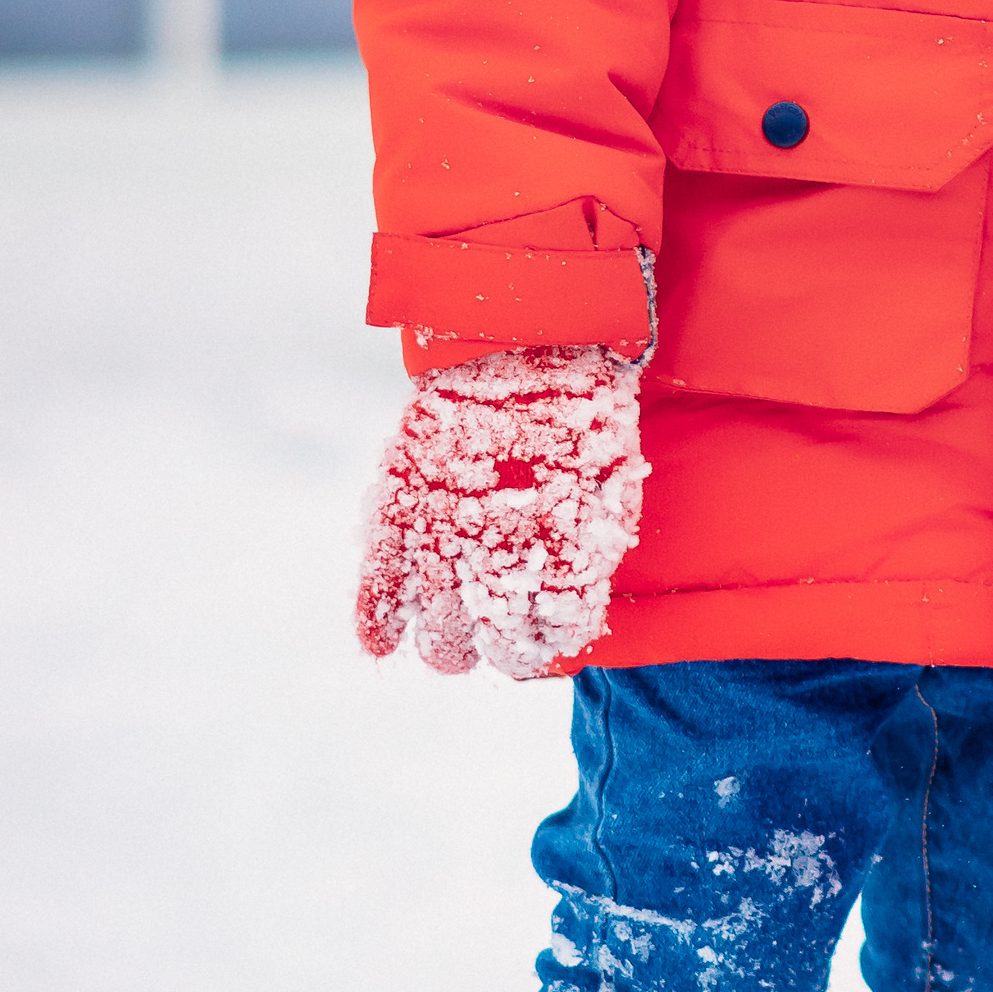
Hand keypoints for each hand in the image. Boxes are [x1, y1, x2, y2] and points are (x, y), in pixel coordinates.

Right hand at [357, 345, 645, 679]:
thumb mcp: (615, 484)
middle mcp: (505, 556)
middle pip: (493, 647)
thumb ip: (592, 550)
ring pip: (439, 634)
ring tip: (450, 649)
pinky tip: (381, 642)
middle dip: (496, 652)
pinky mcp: (398, 510)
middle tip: (493, 644)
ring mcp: (448, 538)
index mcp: (570, 556)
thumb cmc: (583, 409)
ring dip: (446, 649)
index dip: (545, 643)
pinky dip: (376, 622)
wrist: (527, 339)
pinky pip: (379, 588)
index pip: (554, 636)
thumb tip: (568, 607)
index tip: (540, 638)